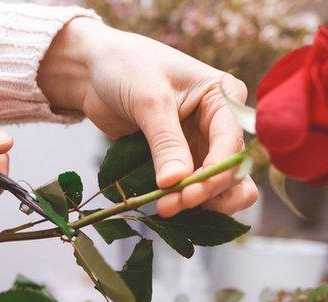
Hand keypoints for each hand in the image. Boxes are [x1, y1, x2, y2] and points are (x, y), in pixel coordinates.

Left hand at [38, 18, 256, 217]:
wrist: (95, 71)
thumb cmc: (126, 68)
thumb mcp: (149, 100)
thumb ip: (165, 142)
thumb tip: (176, 181)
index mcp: (223, 98)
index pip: (231, 145)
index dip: (214, 175)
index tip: (187, 194)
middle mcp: (219, 124)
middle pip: (232, 172)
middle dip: (206, 193)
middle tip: (170, 205)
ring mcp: (202, 145)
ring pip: (219, 188)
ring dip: (198, 204)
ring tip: (164, 207)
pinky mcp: (181, 161)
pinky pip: (192, 189)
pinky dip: (182, 201)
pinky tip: (162, 205)